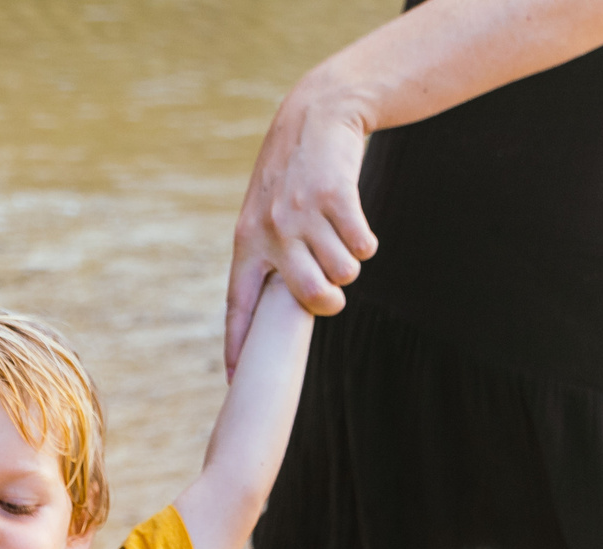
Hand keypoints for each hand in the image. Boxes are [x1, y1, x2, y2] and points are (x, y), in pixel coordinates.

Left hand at [225, 72, 377, 373]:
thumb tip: (286, 309)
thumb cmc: (291, 174)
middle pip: (310, 297)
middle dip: (329, 302)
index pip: (238, 303)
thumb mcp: (264, 212)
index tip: (236, 379)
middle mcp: (272, 231)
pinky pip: (363, 245)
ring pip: (343, 272)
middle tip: (333, 293)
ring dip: (350, 261)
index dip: (238, 343)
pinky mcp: (336, 198)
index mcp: (247, 241)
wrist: (316, 115)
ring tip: (339, 236)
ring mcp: (303, 214)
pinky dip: (366, 239)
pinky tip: (355, 221)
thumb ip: (267, 256)